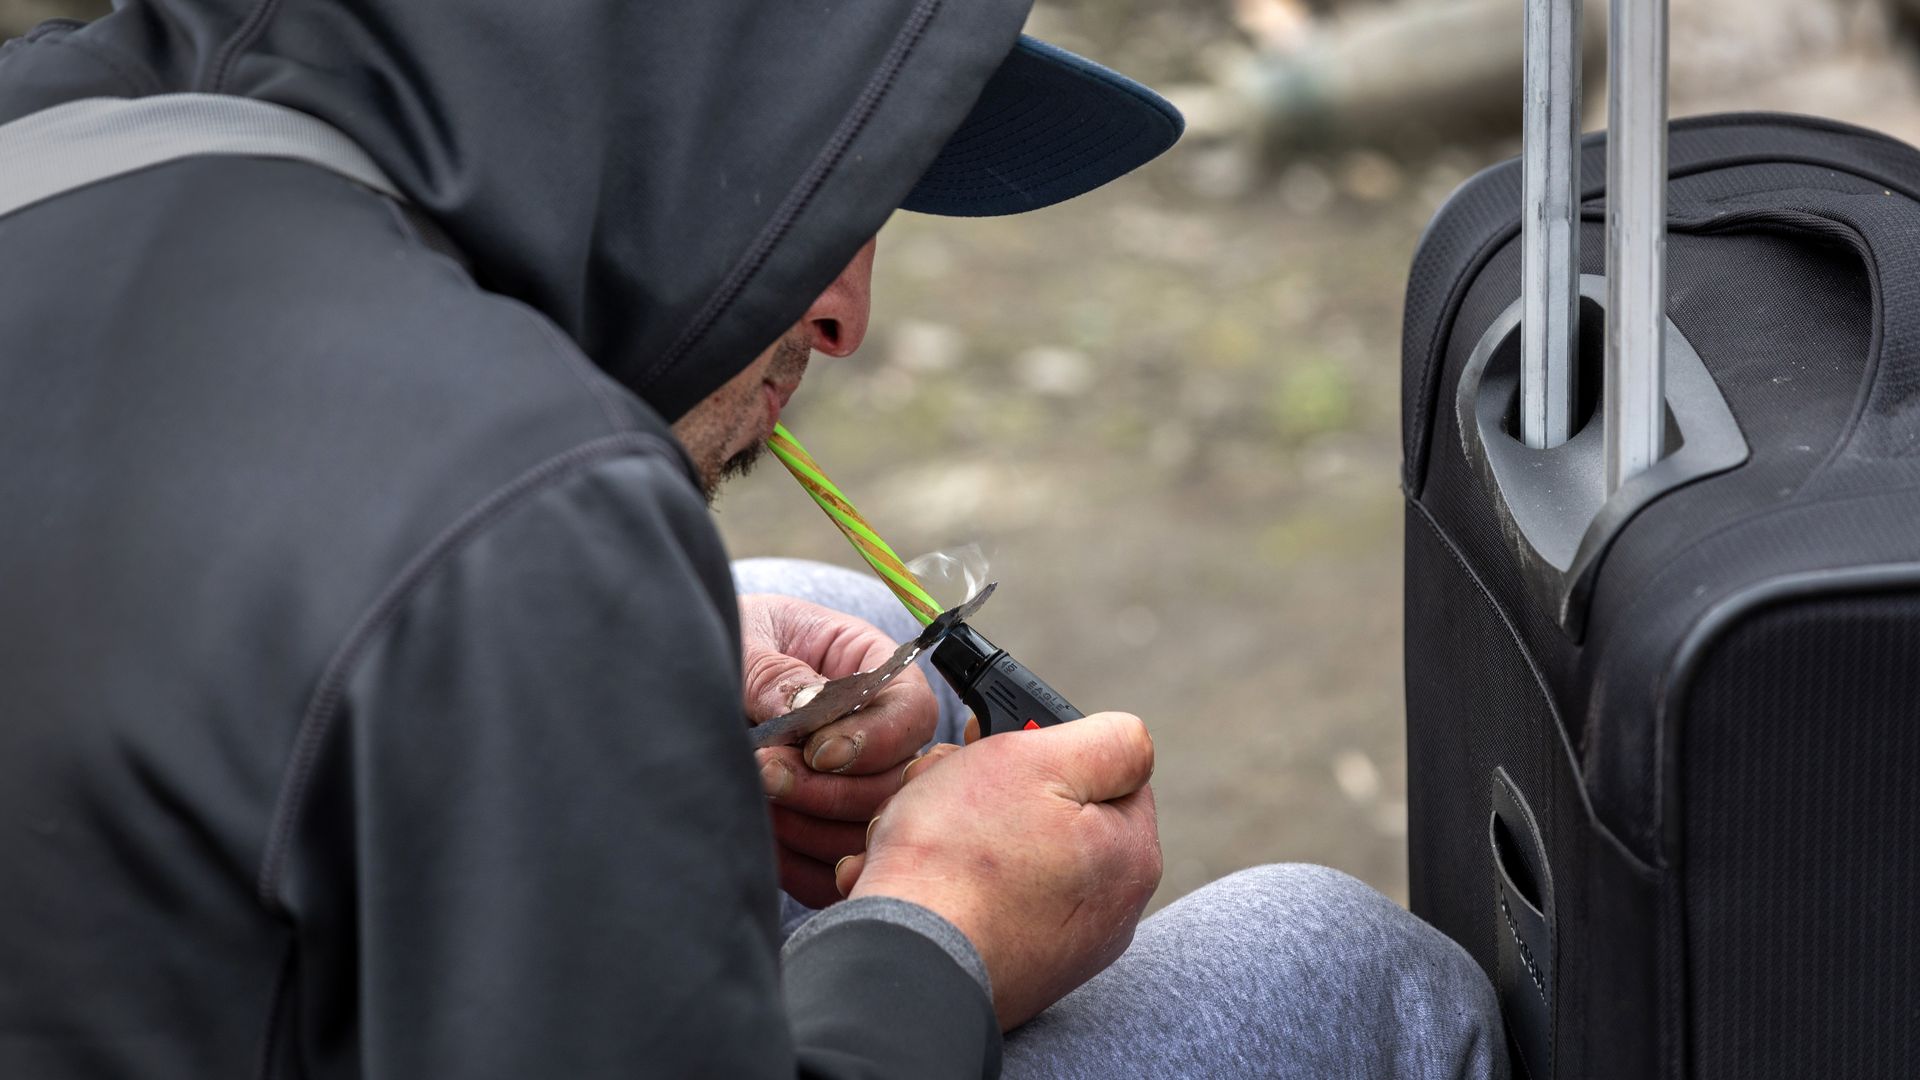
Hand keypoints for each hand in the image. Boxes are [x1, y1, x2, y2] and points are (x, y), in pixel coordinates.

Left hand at [738, 594, 940, 906]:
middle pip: (896, 783)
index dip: (878, 739)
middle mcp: (876, 732)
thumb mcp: (746, 638)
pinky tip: (762, 838)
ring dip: (812, 828)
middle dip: (831, 790)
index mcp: (870, 667)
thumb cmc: (725, 639)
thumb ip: (776, 675)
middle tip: (766, 773)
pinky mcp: (822, 831)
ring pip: (868, 834)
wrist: (683, 672)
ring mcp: (853, 785)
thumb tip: (807, 708)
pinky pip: (833, 873)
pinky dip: (799, 867)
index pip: (912, 711)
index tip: (817, 751)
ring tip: (754, 797)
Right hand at [836, 712, 1161, 1029]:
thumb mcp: (1037, 761)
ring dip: (960, 833)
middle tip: (941, 787)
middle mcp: (1109, 910)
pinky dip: (949, 884)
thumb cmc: (963, 856)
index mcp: (1131, 855)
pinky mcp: (1013, 972)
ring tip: (915, 835)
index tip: (994, 745)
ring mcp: (1061, 948)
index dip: (1047, 745)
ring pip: (1010, 855)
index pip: (1106, 768)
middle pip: (1050, 811)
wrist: (905, 962)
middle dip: (992, 789)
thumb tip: (1129, 742)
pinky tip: (915, 883)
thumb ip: (1106, 740)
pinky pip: (985, 904)